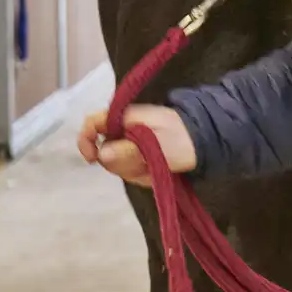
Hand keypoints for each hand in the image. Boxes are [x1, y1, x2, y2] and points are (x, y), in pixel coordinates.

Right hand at [78, 105, 197, 186]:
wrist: (206, 141)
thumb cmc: (184, 138)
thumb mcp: (158, 146)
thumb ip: (130, 150)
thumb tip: (102, 153)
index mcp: (125, 117)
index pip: (92, 123)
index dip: (85, 140)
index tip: (92, 160)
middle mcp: (123, 129)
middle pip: (104, 151)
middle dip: (121, 164)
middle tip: (144, 166)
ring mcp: (130, 142)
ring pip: (116, 163)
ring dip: (134, 171)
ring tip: (155, 168)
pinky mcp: (138, 154)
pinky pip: (130, 169)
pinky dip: (141, 175)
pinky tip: (157, 172)